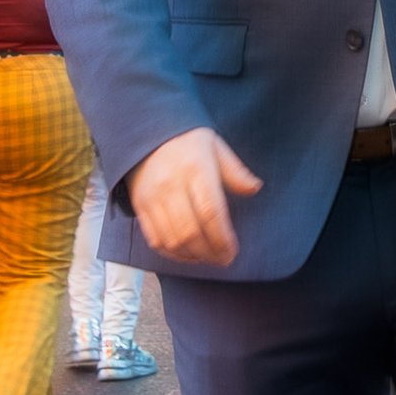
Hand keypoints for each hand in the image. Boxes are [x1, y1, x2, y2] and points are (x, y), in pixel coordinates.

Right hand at [130, 125, 262, 265]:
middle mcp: (171, 185)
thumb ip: (235, 171)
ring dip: (193, 256)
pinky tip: (188, 255)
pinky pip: (155, 240)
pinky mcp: (140, 207)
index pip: (210, 212)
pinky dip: (172, 254)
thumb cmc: (188, 142)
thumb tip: (255, 188)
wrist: (147, 135)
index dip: (222, 238)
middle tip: (224, 259)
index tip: (232, 251)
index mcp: (195, 168)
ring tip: (208, 258)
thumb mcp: (216, 147)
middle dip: (210, 252)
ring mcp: (153, 198)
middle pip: (191, 231)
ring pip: (173, 240)